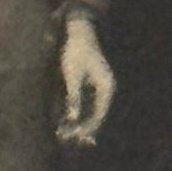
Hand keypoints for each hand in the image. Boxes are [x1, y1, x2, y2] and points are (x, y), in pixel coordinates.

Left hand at [56, 12, 114, 145]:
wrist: (78, 29)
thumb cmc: (75, 50)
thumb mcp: (72, 73)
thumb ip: (73, 96)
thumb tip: (72, 117)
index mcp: (106, 87)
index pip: (98, 114)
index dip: (86, 127)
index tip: (75, 137)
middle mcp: (105, 89)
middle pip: (96, 115)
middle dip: (82, 128)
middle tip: (68, 141)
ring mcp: (98, 87)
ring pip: (90, 111)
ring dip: (78, 122)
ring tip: (65, 135)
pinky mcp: (90, 85)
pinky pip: (85, 103)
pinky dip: (77, 112)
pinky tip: (68, 121)